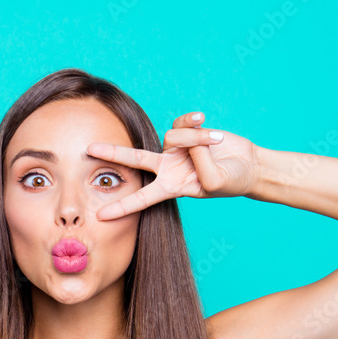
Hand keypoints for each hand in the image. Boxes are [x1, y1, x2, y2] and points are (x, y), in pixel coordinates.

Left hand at [86, 111, 260, 219]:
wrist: (249, 166)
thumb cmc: (232, 181)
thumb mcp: (216, 181)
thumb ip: (199, 163)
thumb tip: (187, 140)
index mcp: (171, 188)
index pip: (142, 199)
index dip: (123, 207)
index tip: (100, 217)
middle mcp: (168, 169)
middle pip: (134, 160)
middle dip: (113, 153)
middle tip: (88, 149)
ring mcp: (175, 149)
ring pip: (174, 136)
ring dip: (197, 139)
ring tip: (215, 142)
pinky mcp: (185, 132)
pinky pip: (183, 122)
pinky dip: (196, 123)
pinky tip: (206, 121)